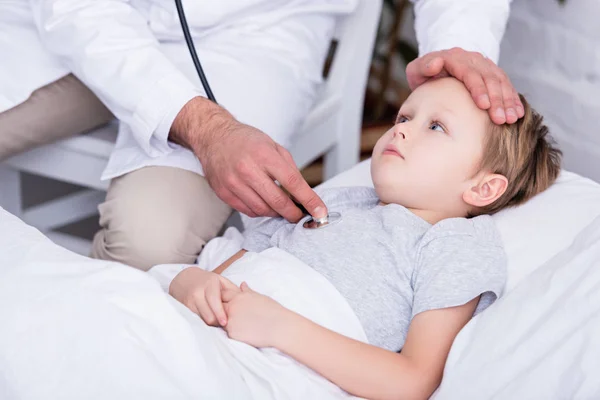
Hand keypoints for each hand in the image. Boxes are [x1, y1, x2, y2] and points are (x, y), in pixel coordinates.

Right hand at [169, 267, 239, 326]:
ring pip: (202, 319)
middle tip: (226, 324)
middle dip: (217, 322)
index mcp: (209, 283)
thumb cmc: (208, 281)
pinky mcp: (184, 309)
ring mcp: (189, 301)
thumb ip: (233, 291)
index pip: (214, 301)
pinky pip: (196, 320)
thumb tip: (245, 303)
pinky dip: (204, 322)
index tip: (225, 323)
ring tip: (219, 321)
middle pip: (208, 315)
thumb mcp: (221, 281)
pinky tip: (210, 319)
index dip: (220, 313)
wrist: (185, 279)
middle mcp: (197, 292)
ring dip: (211, 323)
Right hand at [170, 97, 326, 221]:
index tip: (319, 211)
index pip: (293, 183)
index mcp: (264, 155)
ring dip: (276, 213)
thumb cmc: (246, 141)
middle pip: (278, 201)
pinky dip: (261, 211)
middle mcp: (248, 169)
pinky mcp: (224, 193)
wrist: (214, 138)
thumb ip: (290, 169)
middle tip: (300, 216)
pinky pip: (248, 211)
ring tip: (282, 208)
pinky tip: (265, 204)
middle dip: (293, 213)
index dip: (309, 200)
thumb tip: (304, 194)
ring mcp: (234, 183)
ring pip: (263, 210)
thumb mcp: (273, 146)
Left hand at [221, 282, 288, 347]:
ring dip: (226, 321)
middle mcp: (232, 307)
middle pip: (219, 306)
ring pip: (221, 320)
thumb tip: (242, 284)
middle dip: (222, 310)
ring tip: (241, 325)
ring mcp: (231, 320)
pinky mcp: (232, 333)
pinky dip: (233, 332)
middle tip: (234, 315)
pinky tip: (244, 332)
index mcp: (239, 297)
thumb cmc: (272, 310)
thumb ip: (247, 291)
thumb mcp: (259, 297)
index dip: (224, 298)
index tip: (229, 302)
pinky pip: (228, 332)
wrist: (279, 327)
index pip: (223, 294)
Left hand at [406, 47, 523, 124]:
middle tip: (500, 119)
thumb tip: (436, 63)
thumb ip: (422, 67)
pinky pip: (506, 85)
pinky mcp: (493, 74)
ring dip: (508, 101)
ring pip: (501, 82)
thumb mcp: (416, 70)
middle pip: (489, 78)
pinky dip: (513, 99)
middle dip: (497, 99)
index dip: (478, 89)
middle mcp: (473, 59)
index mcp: (455, 58)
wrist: (436, 66)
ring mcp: (485, 65)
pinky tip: (517, 113)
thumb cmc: (424, 74)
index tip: (484, 105)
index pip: (470, 73)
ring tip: (511, 119)